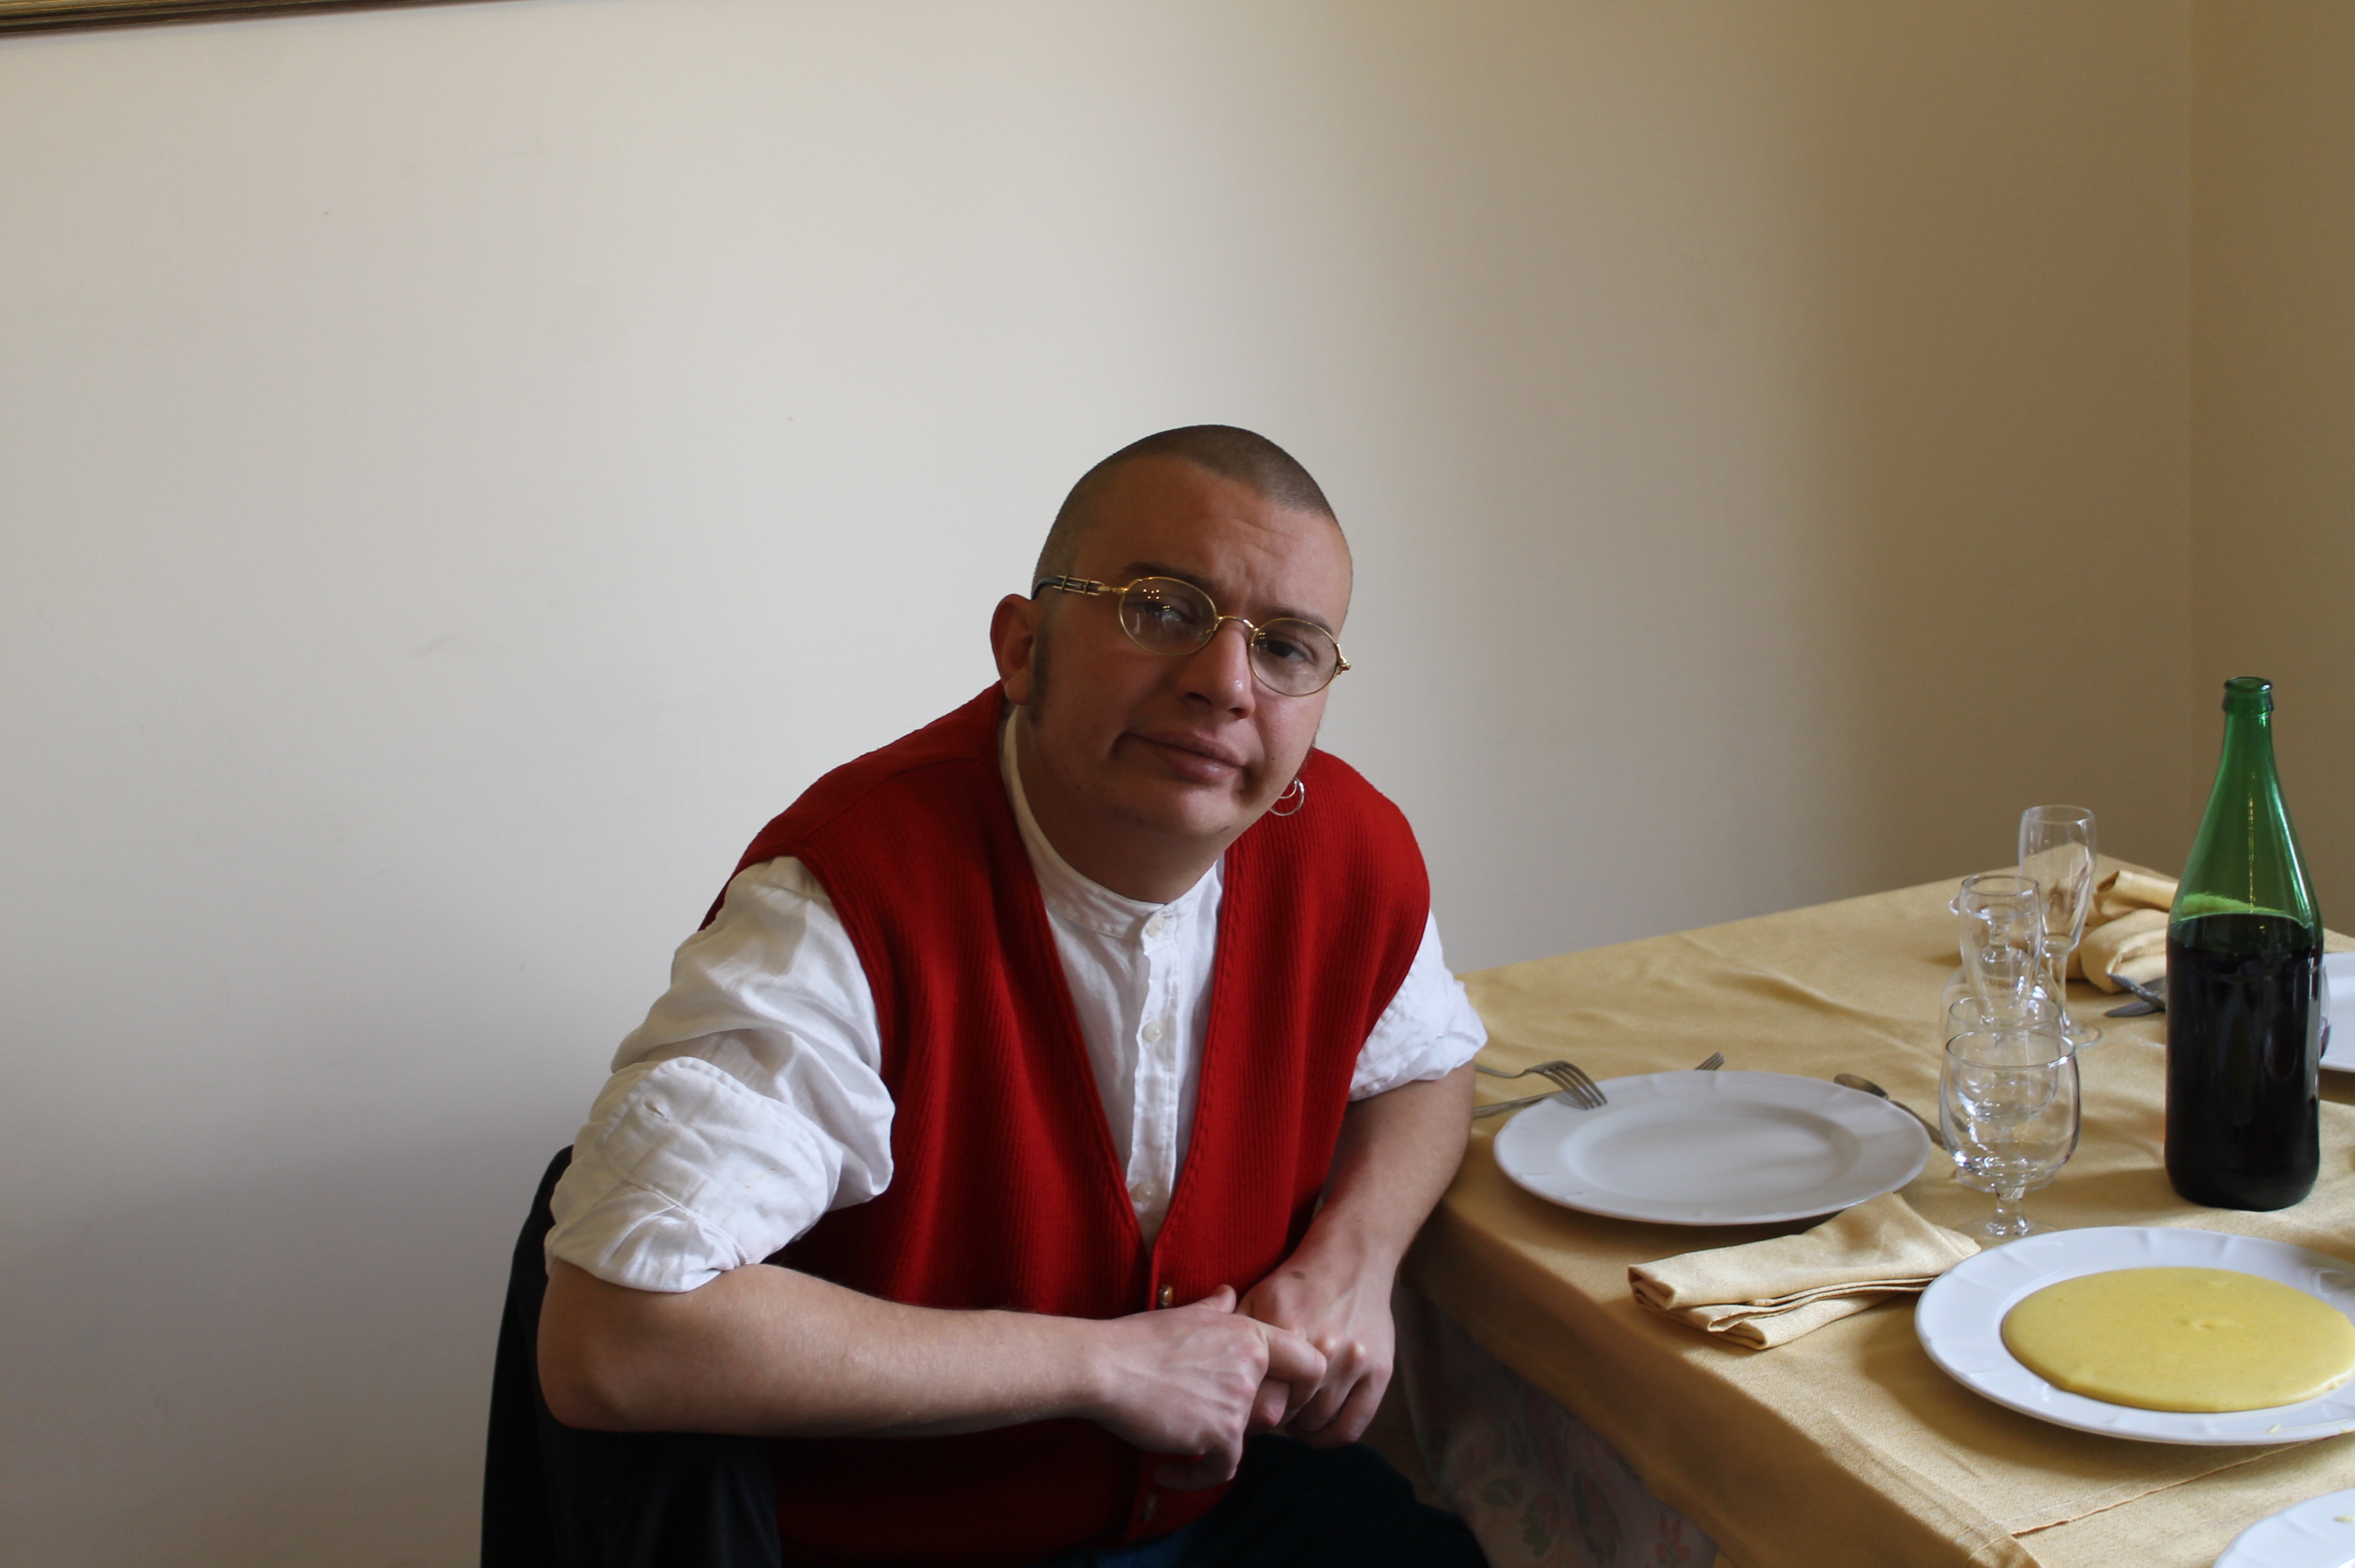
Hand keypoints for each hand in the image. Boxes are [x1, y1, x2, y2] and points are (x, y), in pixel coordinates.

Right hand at [1082, 1285, 1325, 1489]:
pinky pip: (1223, 1468)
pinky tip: (1166, 1470)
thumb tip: (1229, 1293)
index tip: (1275, 1400)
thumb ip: (1217, 1308)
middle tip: (1207, 1423)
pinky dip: (1195, 1476)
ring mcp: (1240, 1401)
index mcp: (1250, 1334)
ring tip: (1177, 1445)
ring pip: (1245, 1440)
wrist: (1106, 1366)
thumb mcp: (1185, 1314)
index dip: (1302, 1387)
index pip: (1309, 1363)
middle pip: (1274, 1410)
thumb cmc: (1138, 1338)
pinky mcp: (1221, 1433)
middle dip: (1245, 1424)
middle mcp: (1253, 1366)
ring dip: (1214, 1447)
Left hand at [1239, 1241, 1395, 1447]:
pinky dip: (1328, 1437)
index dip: (1249, 1408)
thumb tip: (1218, 1379)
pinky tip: (1315, 1427)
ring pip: (1317, 1423)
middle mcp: (1325, 1349)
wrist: (1351, 1259)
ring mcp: (1355, 1362)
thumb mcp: (1257, 1298)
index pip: (1261, 1398)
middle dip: (1274, 1416)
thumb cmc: (1297, 1283)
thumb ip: (1236, 1336)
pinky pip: (1351, 1428)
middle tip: (1269, 1408)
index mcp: (1289, 1330)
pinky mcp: (1380, 1372)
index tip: (1246, 1405)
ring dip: (1300, 1426)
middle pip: (1288, 1413)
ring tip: (1291, 1412)